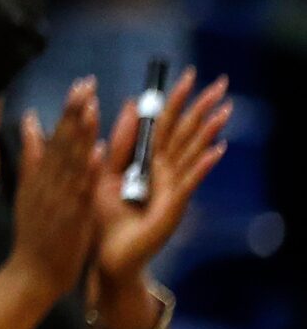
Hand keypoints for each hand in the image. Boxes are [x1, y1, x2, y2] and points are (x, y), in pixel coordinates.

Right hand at [10, 81, 102, 296]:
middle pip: (63, 141)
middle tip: (86, 84)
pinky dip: (87, 171)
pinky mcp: (70, 216)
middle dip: (75, 112)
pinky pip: (81, 190)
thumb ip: (32, 155)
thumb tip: (31, 121)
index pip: (56, 135)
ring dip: (81, 133)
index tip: (81, 85)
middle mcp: (47, 182)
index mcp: (40, 174)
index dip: (69, 110)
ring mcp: (58, 198)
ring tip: (91, 107)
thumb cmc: (35, 232)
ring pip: (71, 160)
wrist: (32, 272)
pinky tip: (95, 153)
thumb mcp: (28, 189)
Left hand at [93, 69, 229, 289]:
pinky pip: (189, 181)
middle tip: (221, 82)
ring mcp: (172, 187)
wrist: (104, 254)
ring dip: (209, 130)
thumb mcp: (106, 171)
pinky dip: (203, 165)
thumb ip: (120, 141)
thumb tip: (133, 105)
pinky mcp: (172, 206)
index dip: (176, 99)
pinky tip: (217, 150)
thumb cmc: (105, 215)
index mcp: (146, 159)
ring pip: (192, 152)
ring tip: (224, 109)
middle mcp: (164, 171)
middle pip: (185, 132)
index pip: (164, 123)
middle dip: (202, 108)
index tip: (188, 74)